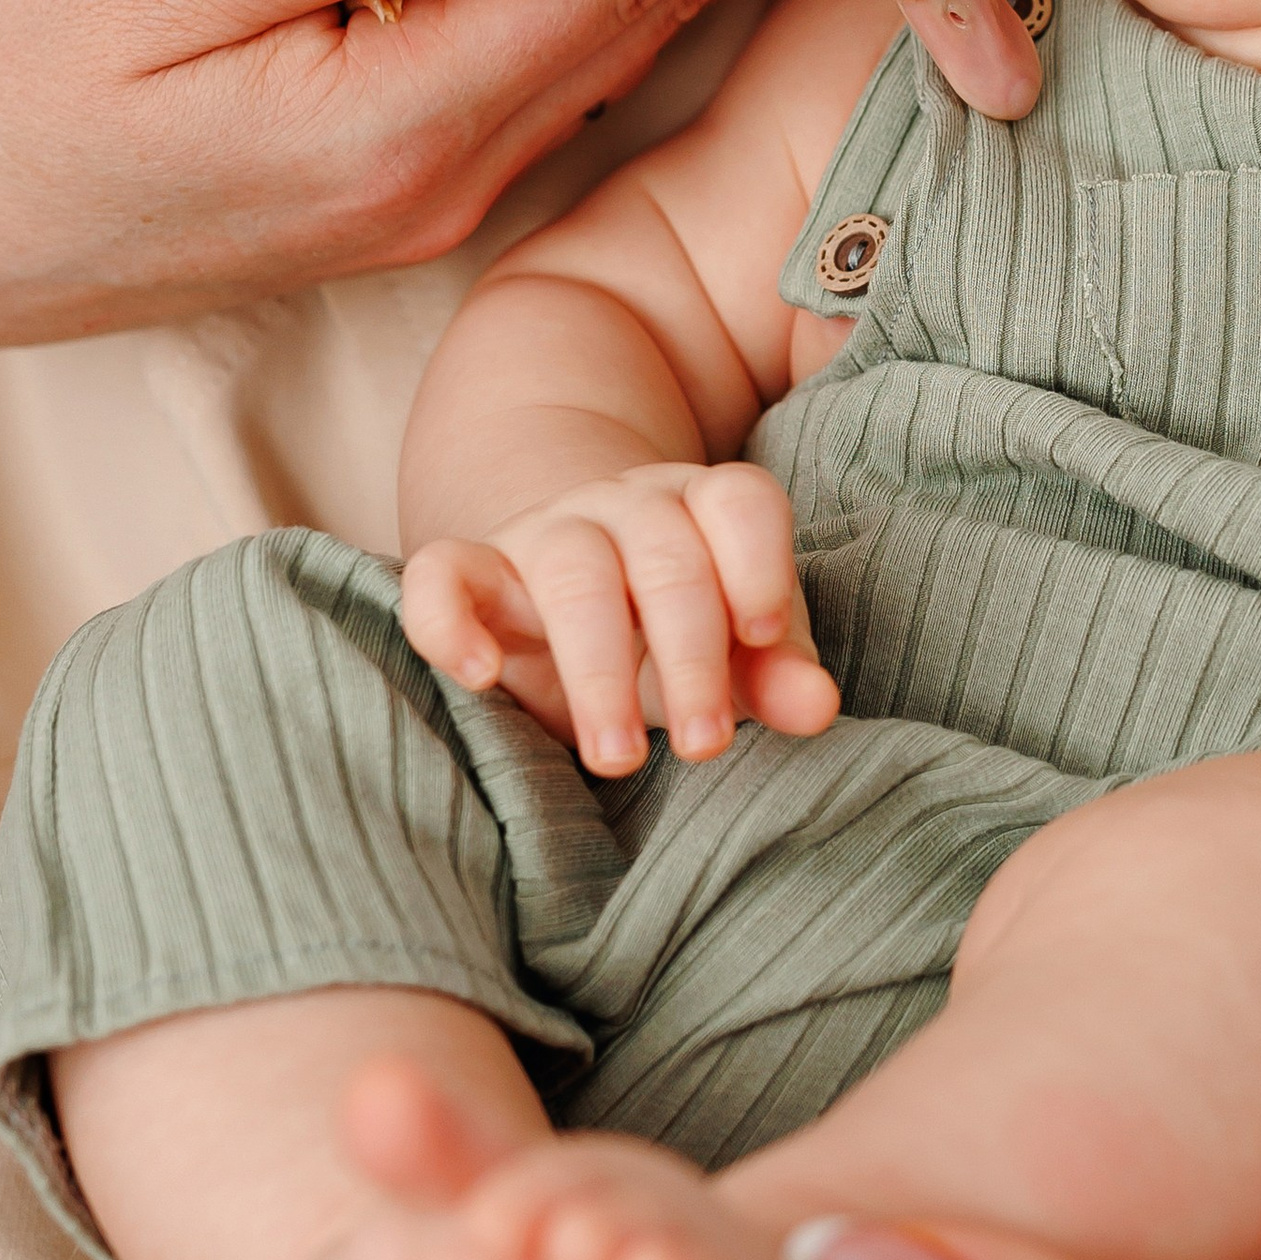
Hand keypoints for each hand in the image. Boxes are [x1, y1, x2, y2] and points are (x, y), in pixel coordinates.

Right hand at [401, 465, 837, 767]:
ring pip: (573, 573)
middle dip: (691, 654)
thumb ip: (775, 672)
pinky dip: (450, 620)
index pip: (738, 502)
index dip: (757, 563)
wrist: (568, 599)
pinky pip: (444, 575)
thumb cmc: (672, 632)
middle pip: (665, 555)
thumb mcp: (732, 652)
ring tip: (618, 757)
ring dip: (599, 668)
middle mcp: (625, 507)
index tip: (761, 637)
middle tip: (704, 746)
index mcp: (701, 507)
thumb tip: (817, 707)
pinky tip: (477, 676)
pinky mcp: (472, 571)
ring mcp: (545, 532)